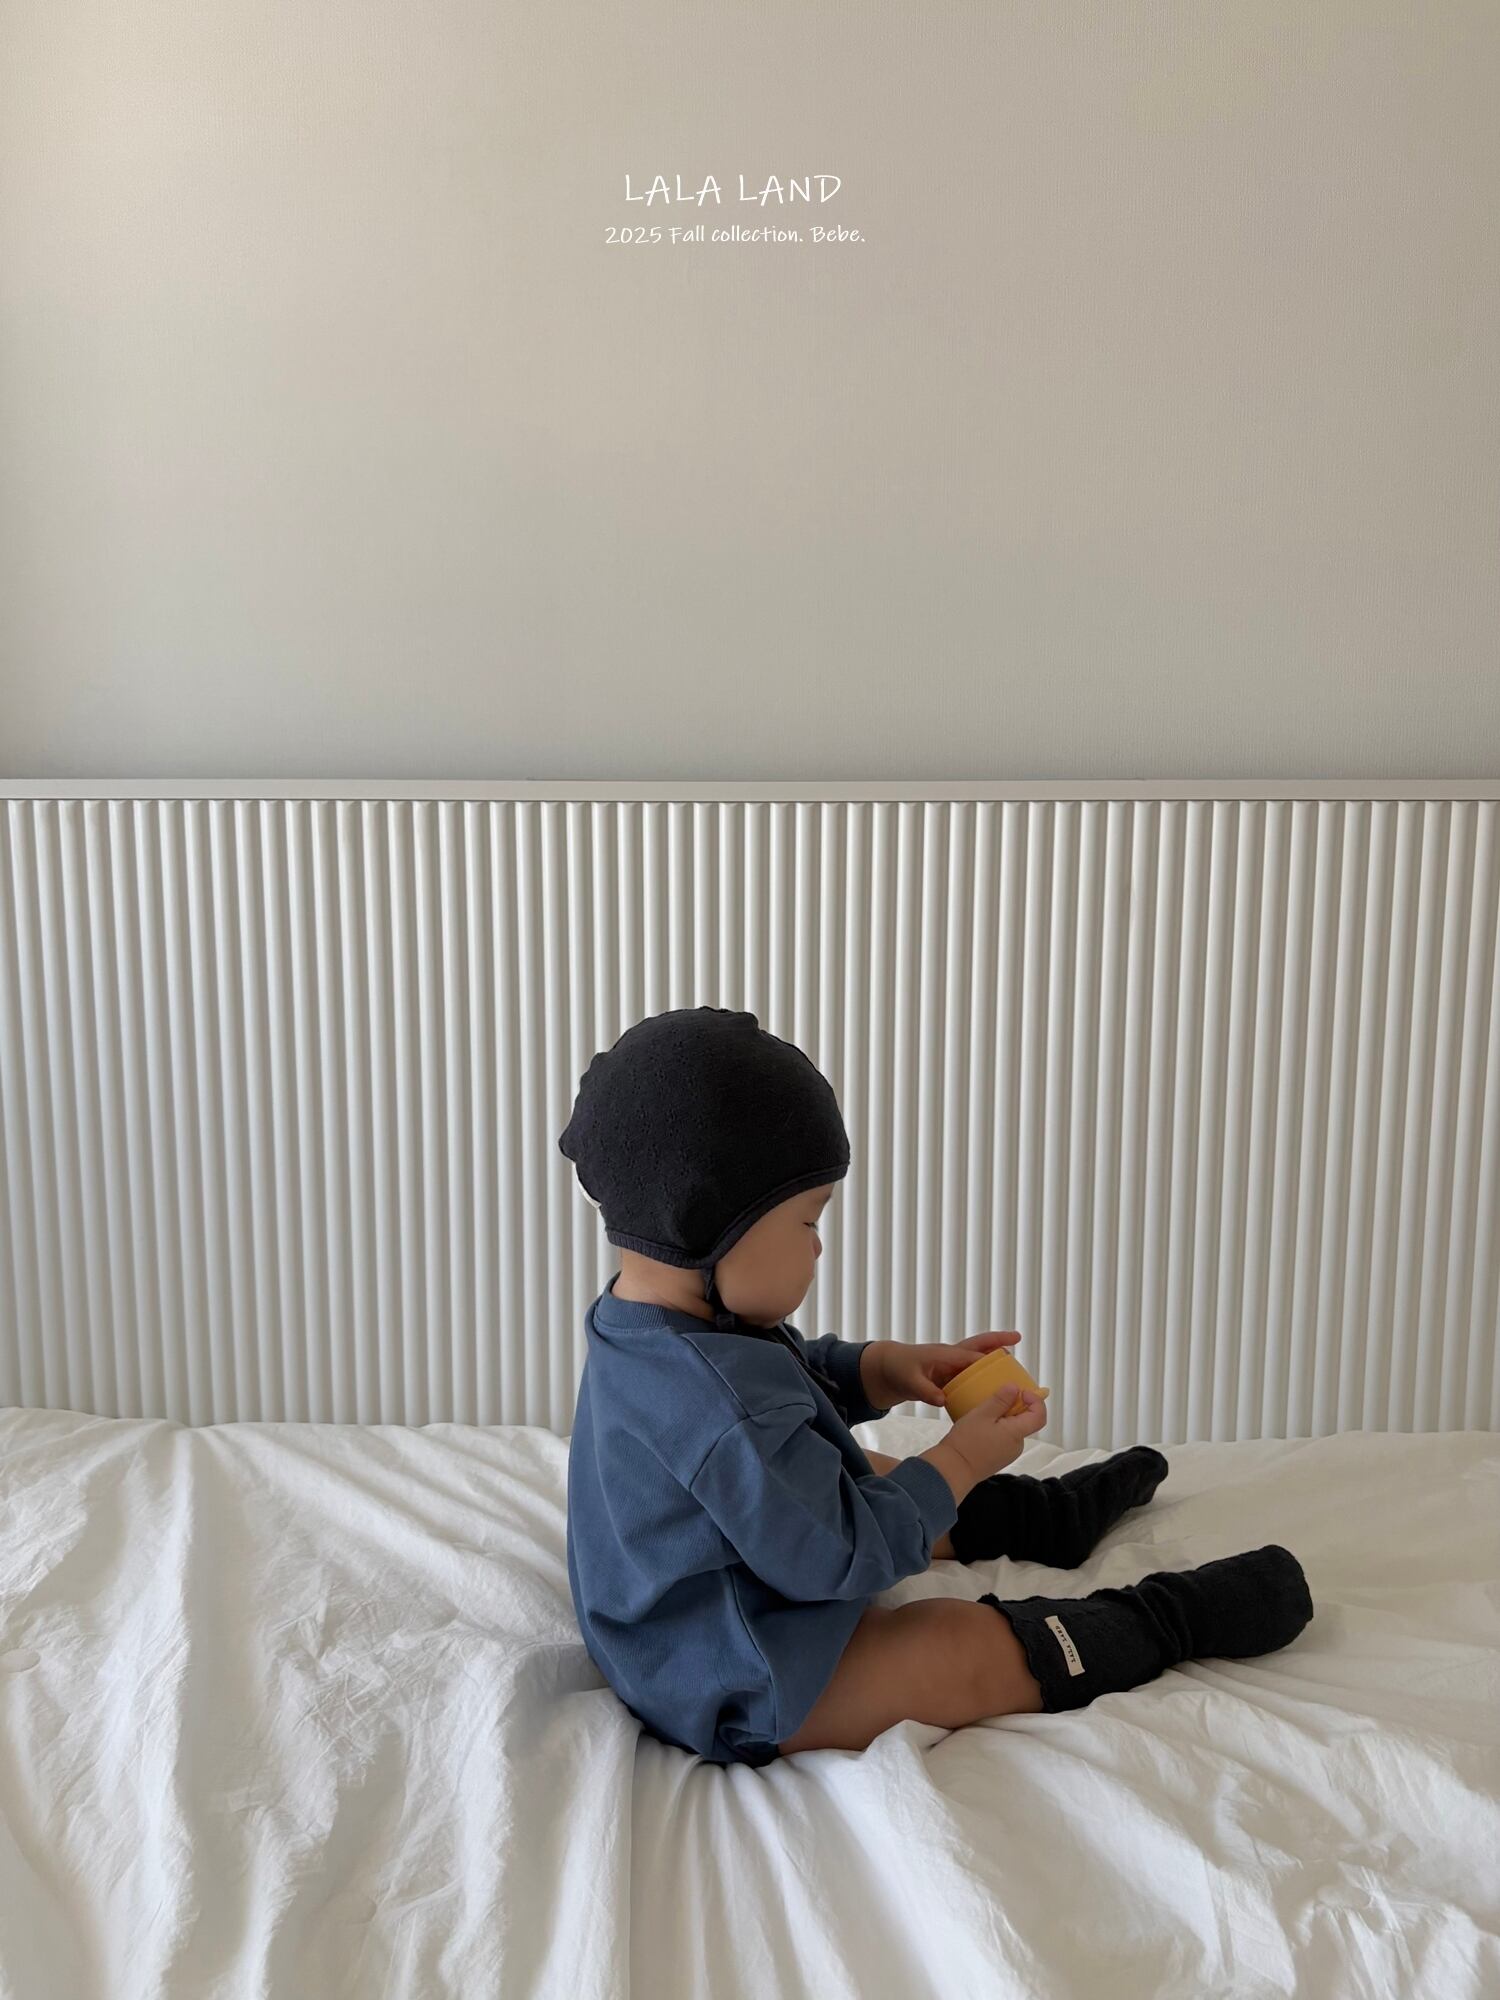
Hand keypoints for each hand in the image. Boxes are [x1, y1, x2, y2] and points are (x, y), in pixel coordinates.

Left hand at [859, 1330, 1022, 1411]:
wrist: (889, 1368)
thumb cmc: (898, 1370)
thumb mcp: (909, 1382)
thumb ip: (925, 1391)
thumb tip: (942, 1400)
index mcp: (943, 1354)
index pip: (969, 1356)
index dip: (986, 1361)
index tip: (1003, 1366)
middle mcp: (951, 1355)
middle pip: (978, 1345)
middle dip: (997, 1340)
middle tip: (1018, 1336)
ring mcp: (952, 1362)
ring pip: (978, 1356)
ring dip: (995, 1355)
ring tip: (1014, 1360)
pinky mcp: (951, 1372)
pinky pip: (972, 1370)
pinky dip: (985, 1371)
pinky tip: (995, 1382)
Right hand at [943, 1386, 1048, 1482]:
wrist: (953, 1470)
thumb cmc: (966, 1443)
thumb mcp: (982, 1414)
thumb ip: (1000, 1400)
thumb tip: (1015, 1388)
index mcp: (1016, 1433)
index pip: (1040, 1416)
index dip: (1035, 1400)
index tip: (1021, 1392)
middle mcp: (1017, 1445)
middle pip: (1025, 1421)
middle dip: (1014, 1407)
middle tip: (996, 1400)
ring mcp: (1009, 1453)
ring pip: (1013, 1429)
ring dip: (1004, 1418)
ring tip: (984, 1414)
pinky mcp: (1000, 1458)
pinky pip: (1005, 1438)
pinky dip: (997, 1428)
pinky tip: (981, 1427)